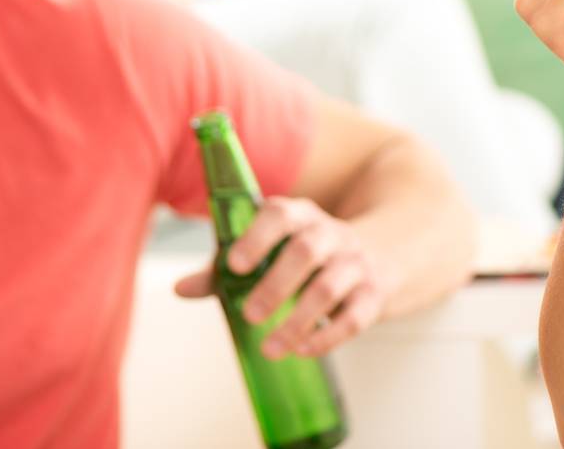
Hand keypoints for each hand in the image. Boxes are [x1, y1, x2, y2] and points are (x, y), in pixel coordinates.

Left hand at [173, 196, 388, 358]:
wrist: (383, 255)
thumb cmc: (310, 255)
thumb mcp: (274, 249)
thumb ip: (226, 269)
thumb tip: (180, 288)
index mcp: (300, 216)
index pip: (280, 214)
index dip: (257, 236)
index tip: (235, 264)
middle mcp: (331, 234)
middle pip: (306, 251)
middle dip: (276, 284)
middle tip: (250, 315)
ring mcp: (356, 263)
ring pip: (330, 286)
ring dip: (298, 320)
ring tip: (270, 348)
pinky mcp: (373, 294)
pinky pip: (355, 316)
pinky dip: (328, 336)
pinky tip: (304, 350)